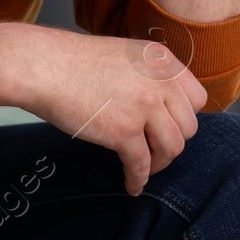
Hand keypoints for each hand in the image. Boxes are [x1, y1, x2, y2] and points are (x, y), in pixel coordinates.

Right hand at [16, 27, 207, 195]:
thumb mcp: (124, 55)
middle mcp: (160, 82)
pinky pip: (142, 165)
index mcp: (162, 60)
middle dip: (172, 143)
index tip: (169, 128)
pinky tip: (131, 184)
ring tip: (145, 167)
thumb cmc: (72, 61)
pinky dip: (137, 179)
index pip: (197, 98)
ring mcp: (144, 107)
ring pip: (172, 148)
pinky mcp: (124, 131)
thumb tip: (162, 108)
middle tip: (155, 150)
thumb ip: (148, 76)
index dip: (184, 117)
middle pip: (188, 127)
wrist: (42, 66)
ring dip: (160, 163)